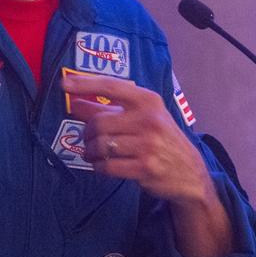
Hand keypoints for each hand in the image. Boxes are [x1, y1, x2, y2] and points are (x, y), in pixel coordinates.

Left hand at [62, 73, 212, 203]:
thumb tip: (73, 102)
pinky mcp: (145, 167)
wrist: (190, 172)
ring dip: (91, 152)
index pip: (111, 86)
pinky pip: (107, 166)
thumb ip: (107, 109)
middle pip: (99, 123)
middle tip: (89, 139)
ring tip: (95, 154)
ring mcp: (148, 144)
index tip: (64, 84)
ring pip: (100, 145)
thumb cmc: (160, 139)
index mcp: (148, 101)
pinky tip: (103, 165)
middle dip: (87, 134)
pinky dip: (98, 167)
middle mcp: (149, 119)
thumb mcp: (141, 118)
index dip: (85, 84)